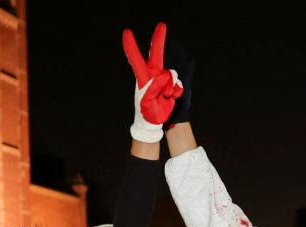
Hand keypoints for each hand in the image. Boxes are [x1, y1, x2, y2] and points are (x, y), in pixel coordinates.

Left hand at [122, 22, 183, 142]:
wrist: (153, 122)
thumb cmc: (147, 112)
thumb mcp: (148, 101)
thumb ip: (155, 87)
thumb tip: (164, 78)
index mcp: (143, 78)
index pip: (136, 59)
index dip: (132, 46)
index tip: (127, 33)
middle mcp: (152, 75)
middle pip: (156, 55)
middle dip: (158, 40)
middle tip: (162, 25)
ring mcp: (161, 80)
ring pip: (171, 74)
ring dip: (170, 87)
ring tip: (164, 97)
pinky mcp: (170, 86)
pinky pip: (178, 84)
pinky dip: (176, 92)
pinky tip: (169, 98)